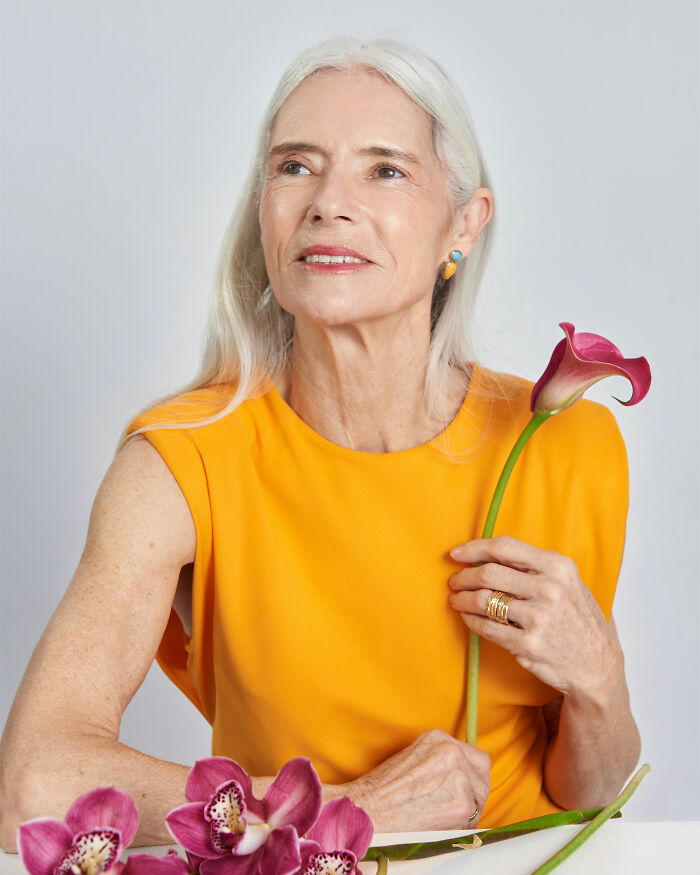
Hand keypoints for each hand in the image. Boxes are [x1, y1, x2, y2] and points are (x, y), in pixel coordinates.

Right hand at [341, 728, 489, 831]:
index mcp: (438, 738)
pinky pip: (472, 820)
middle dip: (474, 793)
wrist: (369, 810)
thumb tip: (461, 774)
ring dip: (465, 812)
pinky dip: (459, 826)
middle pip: (482, 776)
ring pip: (478, 799)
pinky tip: (438, 824)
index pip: (474, 756)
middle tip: (456, 806)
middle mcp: (451, 752)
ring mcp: (459, 777)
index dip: (471, 775)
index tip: (465, 787)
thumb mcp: (413, 757)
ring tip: (439, 815)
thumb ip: (438, 760)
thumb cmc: (383, 789)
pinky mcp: (461, 803)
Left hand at [447, 535, 623, 700]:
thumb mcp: (568, 583)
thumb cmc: (578, 620)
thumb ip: (534, 567)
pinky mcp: (528, 644)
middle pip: (488, 573)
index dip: (474, 548)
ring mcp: (539, 618)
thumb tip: (488, 555)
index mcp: (558, 566)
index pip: (505, 547)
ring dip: (462, 600)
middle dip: (463, 577)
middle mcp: (549, 589)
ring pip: (483, 600)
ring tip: (457, 600)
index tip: (456, 554)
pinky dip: (471, 621)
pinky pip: (487, 627)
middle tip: (454, 582)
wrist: (598, 667)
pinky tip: (468, 618)